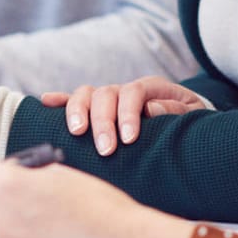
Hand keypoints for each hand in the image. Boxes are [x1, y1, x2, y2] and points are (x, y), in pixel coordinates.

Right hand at [39, 76, 208, 155]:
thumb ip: (175, 110)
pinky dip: (60, 101)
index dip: (128, 114)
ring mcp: (108, 98)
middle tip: (106, 149)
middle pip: (106, 94)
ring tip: (77, 133)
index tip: (129, 139)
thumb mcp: (192, 114)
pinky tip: (46, 102)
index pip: (133, 93)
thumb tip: (150, 110)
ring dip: (78, 112)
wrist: (184, 119)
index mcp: (150, 88)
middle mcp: (124, 90)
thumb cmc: (188, 120)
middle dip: (103, 121)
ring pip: (86, 94)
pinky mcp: (95, 109)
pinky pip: (74, 100)